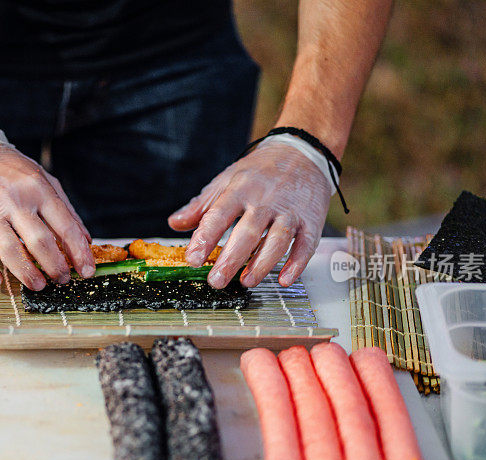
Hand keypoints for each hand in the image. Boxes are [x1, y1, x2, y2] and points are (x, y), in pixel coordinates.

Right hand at [0, 144, 93, 289]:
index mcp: (38, 190)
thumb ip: (66, 211)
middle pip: (40, 241)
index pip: (65, 227)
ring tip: (39, 285)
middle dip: (55, 267)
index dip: (79, 253)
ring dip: (27, 274)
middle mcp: (14, 200)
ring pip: (10, 250)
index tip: (87, 271)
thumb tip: (86, 241)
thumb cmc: (12, 171)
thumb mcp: (45, 180)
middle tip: (62, 280)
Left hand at [168, 141, 330, 288]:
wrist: (302, 151)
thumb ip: (201, 206)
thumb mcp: (226, 180)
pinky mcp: (311, 220)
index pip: (219, 215)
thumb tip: (175, 223)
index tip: (192, 258)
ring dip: (262, 264)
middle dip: (231, 259)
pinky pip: (305, 244)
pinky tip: (285, 279)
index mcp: (240, 189)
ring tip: (246, 282)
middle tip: (217, 280)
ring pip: (278, 240)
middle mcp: (265, 200)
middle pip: (248, 232)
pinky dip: (297, 264)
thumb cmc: (260, 171)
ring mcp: (290, 211)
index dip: (204, 238)